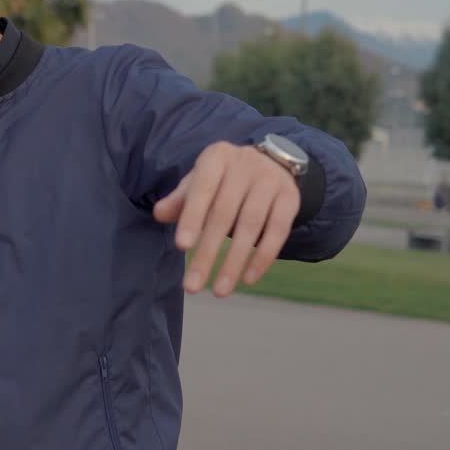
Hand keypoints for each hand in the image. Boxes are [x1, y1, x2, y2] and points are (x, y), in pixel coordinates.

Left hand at [153, 141, 299, 296]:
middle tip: (192, 286)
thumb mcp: (199, 182)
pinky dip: (263, 258)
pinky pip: (278, 232)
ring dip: (234, 262)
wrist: (269, 163)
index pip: (202, 190)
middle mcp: (246, 165)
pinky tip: (248, 280)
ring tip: (220, 291)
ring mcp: (271, 180)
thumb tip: (158, 214)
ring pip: (252, 226)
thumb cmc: (222, 179)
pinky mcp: (291, 198)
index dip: (192, 218)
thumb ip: (179, 199)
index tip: (181, 247)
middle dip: (207, 253)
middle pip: (224, 214)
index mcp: (217, 157)